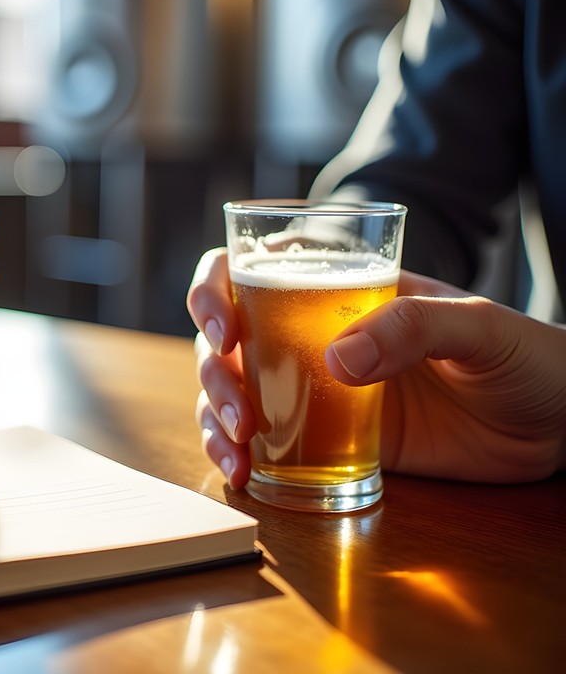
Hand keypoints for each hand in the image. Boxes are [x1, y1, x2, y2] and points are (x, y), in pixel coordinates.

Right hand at [187, 247, 565, 489]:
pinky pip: (262, 442)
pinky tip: (242, 474)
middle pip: (225, 339)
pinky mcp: (327, 439)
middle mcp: (312, 335)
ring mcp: (315, 389)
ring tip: (237, 451)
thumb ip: (414, 326)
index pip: (252, 270)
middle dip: (214, 372)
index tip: (223, 329)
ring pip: (232, 391)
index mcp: (340, 290)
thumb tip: (335, 360)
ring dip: (215, 417)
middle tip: (239, 412)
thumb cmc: (526, 355)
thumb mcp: (479, 324)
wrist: (559, 426)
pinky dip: (238, 454)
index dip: (214, 291)